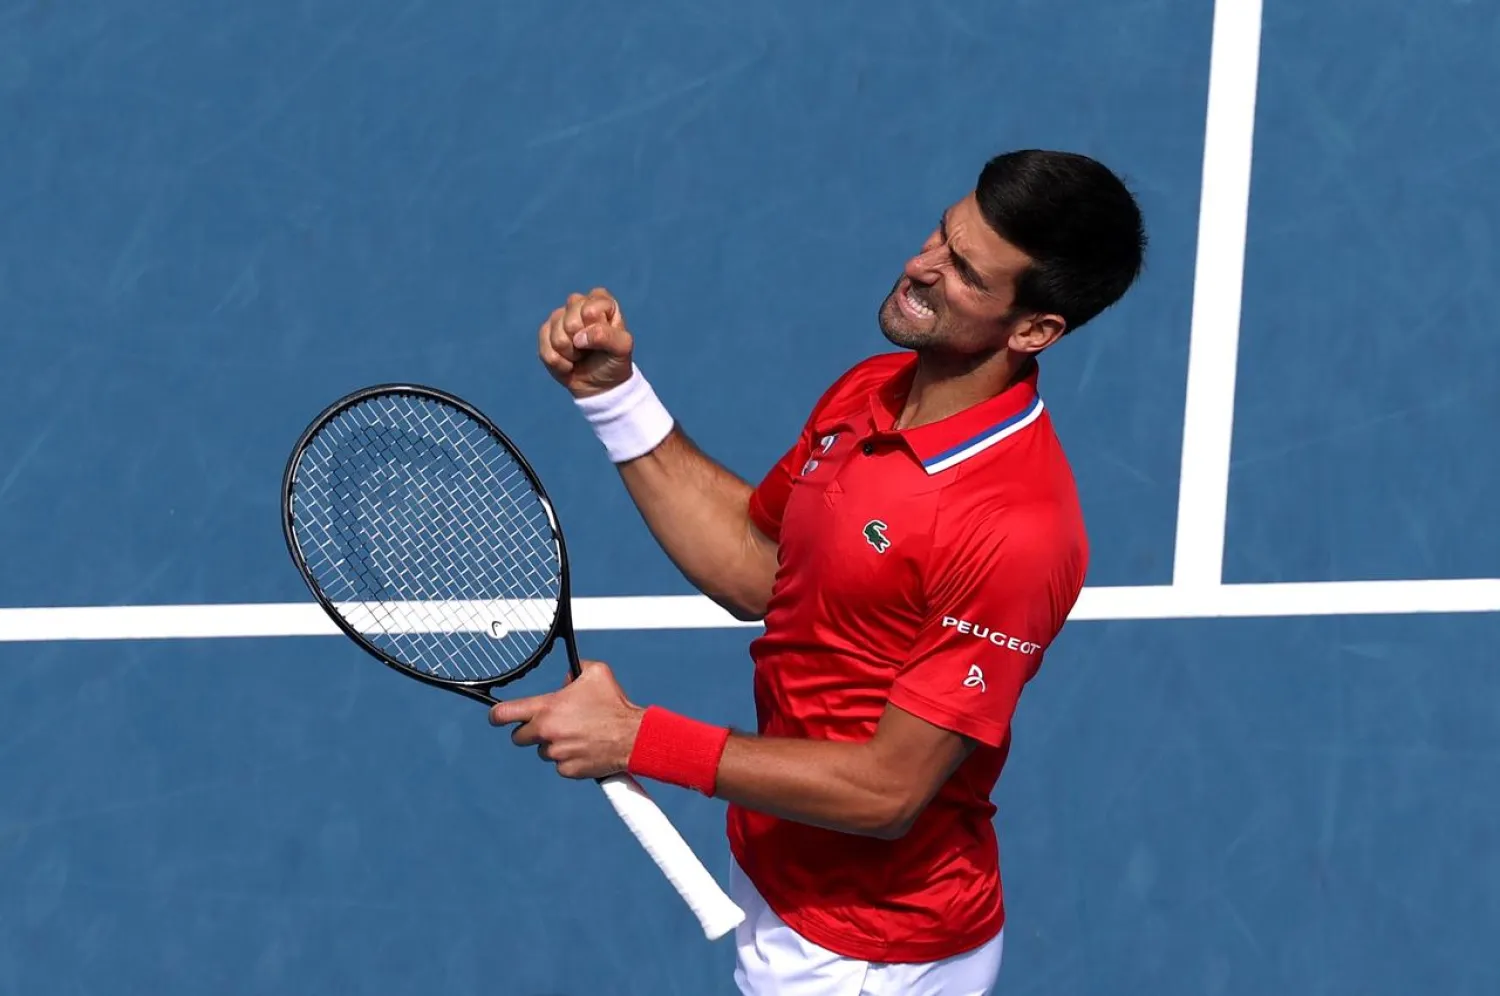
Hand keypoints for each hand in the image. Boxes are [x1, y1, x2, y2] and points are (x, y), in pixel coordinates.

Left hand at [488, 660, 645, 779]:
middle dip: (531, 730)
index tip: (496, 716)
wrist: (634, 738)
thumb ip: (574, 669)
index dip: (496, 715)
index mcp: (548, 709)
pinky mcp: (567, 770)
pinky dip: (569, 758)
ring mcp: (556, 754)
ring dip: (553, 744)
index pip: (504, 714)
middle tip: (551, 724)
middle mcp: (547, 733)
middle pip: (520, 737)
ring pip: (543, 750)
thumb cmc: (615, 704)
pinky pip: (560, 765)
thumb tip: (567, 676)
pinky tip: (585, 748)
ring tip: (578, 734)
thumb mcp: (595, 673)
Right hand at [538, 288, 635, 397]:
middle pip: (570, 321)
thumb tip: (579, 337)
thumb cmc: (614, 361)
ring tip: (580, 355)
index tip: (603, 340)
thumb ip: (607, 336)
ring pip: (556, 335)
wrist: (600, 384)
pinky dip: (558, 362)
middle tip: (590, 349)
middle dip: (580, 342)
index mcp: (602, 301)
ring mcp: (560, 317)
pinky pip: (545, 348)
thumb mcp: (622, 348)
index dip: (595, 329)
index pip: (590, 309)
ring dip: (570, 354)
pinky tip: (568, 363)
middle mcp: (579, 304)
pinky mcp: (546, 333)